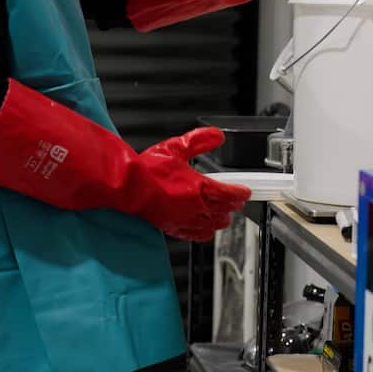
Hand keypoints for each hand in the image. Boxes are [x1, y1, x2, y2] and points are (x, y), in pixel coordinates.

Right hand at [136, 128, 251, 240]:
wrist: (127, 186)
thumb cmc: (148, 169)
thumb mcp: (176, 147)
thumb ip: (199, 140)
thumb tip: (217, 136)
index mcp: (199, 187)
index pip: (229, 194)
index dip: (241, 193)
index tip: (245, 191)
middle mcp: (195, 207)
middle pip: (224, 211)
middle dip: (233, 205)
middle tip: (237, 200)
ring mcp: (185, 220)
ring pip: (213, 225)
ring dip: (222, 219)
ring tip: (225, 214)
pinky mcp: (174, 228)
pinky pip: (197, 235)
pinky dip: (206, 232)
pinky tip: (207, 229)